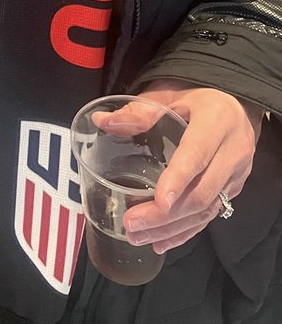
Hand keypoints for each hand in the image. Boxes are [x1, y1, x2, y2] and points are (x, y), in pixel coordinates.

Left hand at [121, 80, 263, 252]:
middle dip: (166, 214)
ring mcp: (236, 174)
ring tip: (140, 238)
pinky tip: (163, 242)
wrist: (235, 107)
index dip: (178, 179)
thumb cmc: (194, 96)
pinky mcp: (234, 189)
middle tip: (132, 224)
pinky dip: (186, 231)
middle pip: (201, 191)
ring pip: (206, 209)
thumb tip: (101, 121)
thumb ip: (138, 112)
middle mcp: (233, 151)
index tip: (158, 201)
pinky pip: (211, 215)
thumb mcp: (168, 95)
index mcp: (216, 121)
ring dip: (173, 228)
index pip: (197, 154)